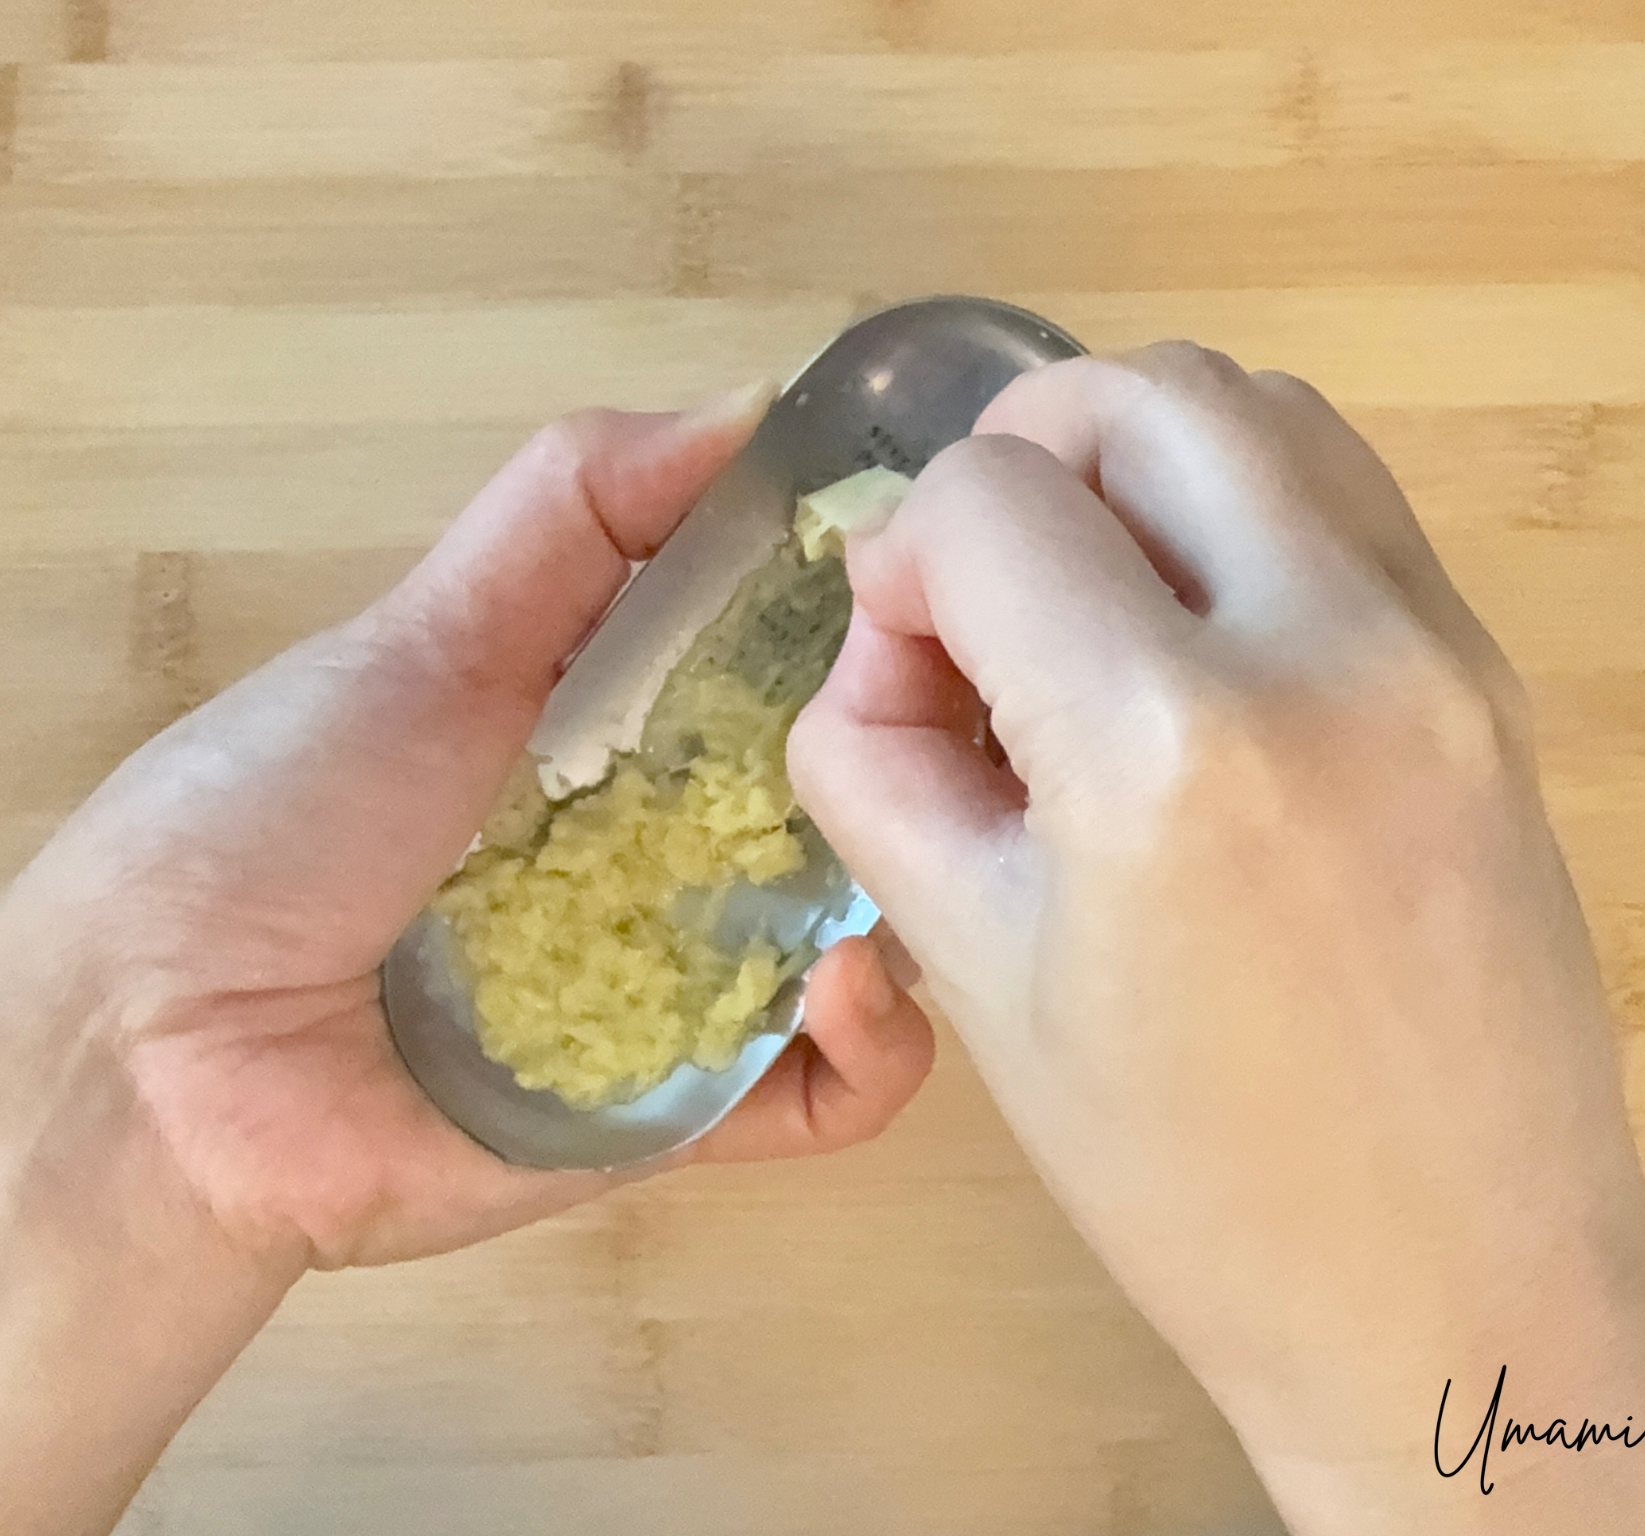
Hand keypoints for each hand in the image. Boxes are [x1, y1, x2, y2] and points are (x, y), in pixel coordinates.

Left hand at [0, 393, 932, 1535]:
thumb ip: (577, 510)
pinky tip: (845, 986)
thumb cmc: (278, 816)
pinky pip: (830, 1097)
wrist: (164, 1052)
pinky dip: (873, 1049)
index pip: (804, 672)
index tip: (948, 592)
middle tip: (966, 733)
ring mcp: (697, 986)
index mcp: (630, 733)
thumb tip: (756, 403)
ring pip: (875, 948)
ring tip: (903, 867)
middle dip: (933, 767)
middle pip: (860, 807)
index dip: (883, 632)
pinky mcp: (695, 1115)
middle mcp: (681, 853)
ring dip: (921, 904)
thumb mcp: (431, 631)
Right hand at [791, 346, 1644, 1535]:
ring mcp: (1442, 647)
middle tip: (984, 590)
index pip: (986, 504)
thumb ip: (880, 764)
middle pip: (1145, 393)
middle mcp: (1329, 643)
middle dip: (1024, 454)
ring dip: (1144, 464)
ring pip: (1269, 414)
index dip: (902, 565)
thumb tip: (884, 638)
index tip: (902, 668)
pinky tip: (1199, 645)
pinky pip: (1352, 506)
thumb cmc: (1190, 1179)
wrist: (1459, 1289)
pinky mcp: (1496, 678)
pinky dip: (1248, 513)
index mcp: (1169, 742)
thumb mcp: (976, 975)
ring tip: (1094, 607)